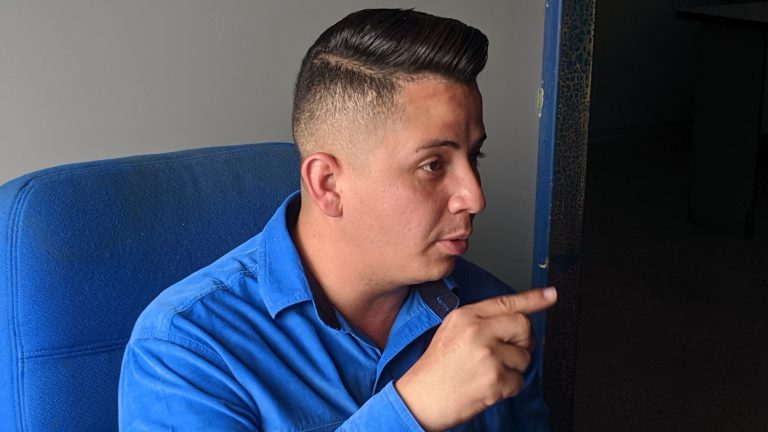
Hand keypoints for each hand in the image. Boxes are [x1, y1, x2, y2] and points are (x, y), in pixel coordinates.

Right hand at [394, 287, 556, 430]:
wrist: (420, 398)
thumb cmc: (435, 368)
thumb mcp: (452, 332)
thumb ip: (483, 323)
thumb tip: (520, 328)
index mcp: (465, 316)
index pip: (506, 303)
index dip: (533, 299)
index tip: (551, 294)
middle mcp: (477, 331)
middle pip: (523, 326)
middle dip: (521, 341)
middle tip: (504, 352)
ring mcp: (487, 355)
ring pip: (524, 356)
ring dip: (512, 368)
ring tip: (486, 373)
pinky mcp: (495, 379)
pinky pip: (519, 381)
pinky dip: (508, 387)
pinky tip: (488, 387)